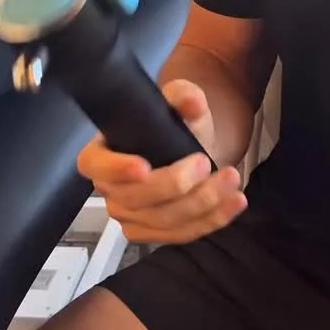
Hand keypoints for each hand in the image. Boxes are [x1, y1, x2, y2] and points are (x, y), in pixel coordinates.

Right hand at [77, 79, 246, 243]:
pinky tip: (234, 202)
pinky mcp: (154, 234)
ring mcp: (130, 216)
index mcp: (101, 153)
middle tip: (204, 163)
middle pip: (134, 199)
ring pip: (162, 221)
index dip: (116, 169)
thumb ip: (184, 95)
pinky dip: (211, 220)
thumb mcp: (182, 100)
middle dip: (173, 185)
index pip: (95, 166)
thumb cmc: (177, 123)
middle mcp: (110, 189)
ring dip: (201, 203)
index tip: (143, 167)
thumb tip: (191, 101)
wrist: (195, 148)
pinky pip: (181, 234)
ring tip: (231, 179)